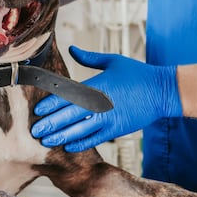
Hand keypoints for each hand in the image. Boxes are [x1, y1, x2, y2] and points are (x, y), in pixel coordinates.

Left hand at [31, 46, 182, 151]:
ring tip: (46, 142)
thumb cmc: (137, 74)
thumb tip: (71, 49)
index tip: (38, 110)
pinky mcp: (117, 129)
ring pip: (80, 131)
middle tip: (34, 131)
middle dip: (51, 124)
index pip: (69, 95)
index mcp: (97, 85)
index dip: (52, 104)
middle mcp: (100, 104)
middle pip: (70, 116)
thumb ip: (89, 57)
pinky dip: (81, 144)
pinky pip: (95, 139)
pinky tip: (68, 147)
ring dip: (61, 137)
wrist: (162, 91)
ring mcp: (109, 119)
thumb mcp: (113, 61)